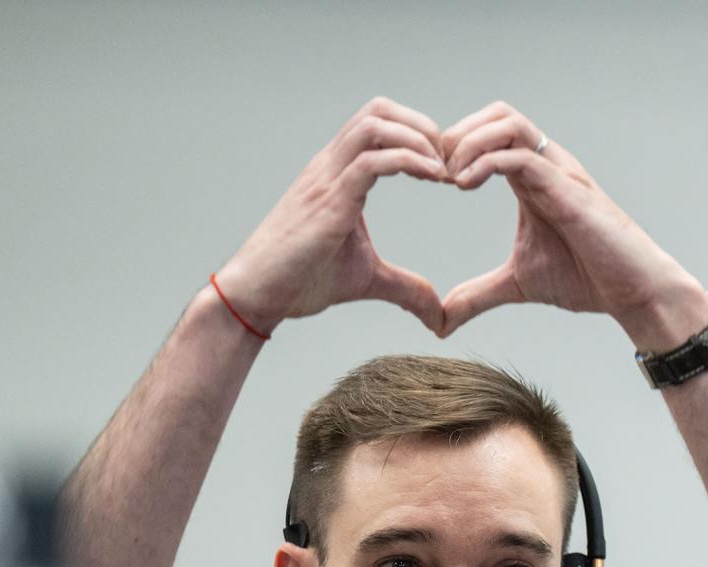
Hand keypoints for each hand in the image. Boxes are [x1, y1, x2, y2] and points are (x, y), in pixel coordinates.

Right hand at [213, 98, 447, 334]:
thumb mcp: (368, 281)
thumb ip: (406, 288)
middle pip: (378, 110)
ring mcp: (327, 180)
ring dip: (418, 140)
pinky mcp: (329, 202)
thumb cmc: (302, 279)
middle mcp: (331, 166)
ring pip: (374, 125)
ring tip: (442, 171)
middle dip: (423, 127)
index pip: (378, 123)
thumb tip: (437, 314)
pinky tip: (432, 179)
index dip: (418, 135)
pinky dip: (409, 161)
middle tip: (449, 164)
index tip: (445, 169)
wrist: (257, 294)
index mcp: (338, 173)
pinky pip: (370, 162)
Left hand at [436, 103, 707, 346]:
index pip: (488, 133)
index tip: (431, 180)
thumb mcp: (517, 286)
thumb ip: (478, 295)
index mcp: (533, 178)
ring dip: (468, 141)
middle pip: (495, 114)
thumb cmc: (588, 280)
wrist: (633, 292)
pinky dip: (485, 161)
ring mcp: (558, 172)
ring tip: (451, 176)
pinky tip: (465, 186)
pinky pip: (520, 155)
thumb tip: (443, 319)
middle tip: (436, 172)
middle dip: (457, 135)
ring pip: (506, 122)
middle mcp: (547, 165)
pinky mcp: (567, 188)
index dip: (453, 148)